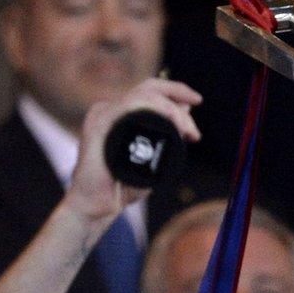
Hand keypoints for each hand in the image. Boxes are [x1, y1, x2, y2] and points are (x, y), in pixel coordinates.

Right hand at [66, 77, 201, 225]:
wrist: (96, 205)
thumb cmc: (121, 186)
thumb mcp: (151, 157)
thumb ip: (166, 135)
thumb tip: (186, 111)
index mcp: (118, 115)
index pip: (149, 91)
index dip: (175, 91)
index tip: (196, 101)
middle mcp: (108, 110)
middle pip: (147, 87)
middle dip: (177, 90)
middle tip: (197, 101)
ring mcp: (102, 116)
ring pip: (143, 96)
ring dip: (172, 109)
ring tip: (189, 130)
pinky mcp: (98, 125)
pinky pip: (129, 106)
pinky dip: (156, 110)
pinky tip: (173, 124)